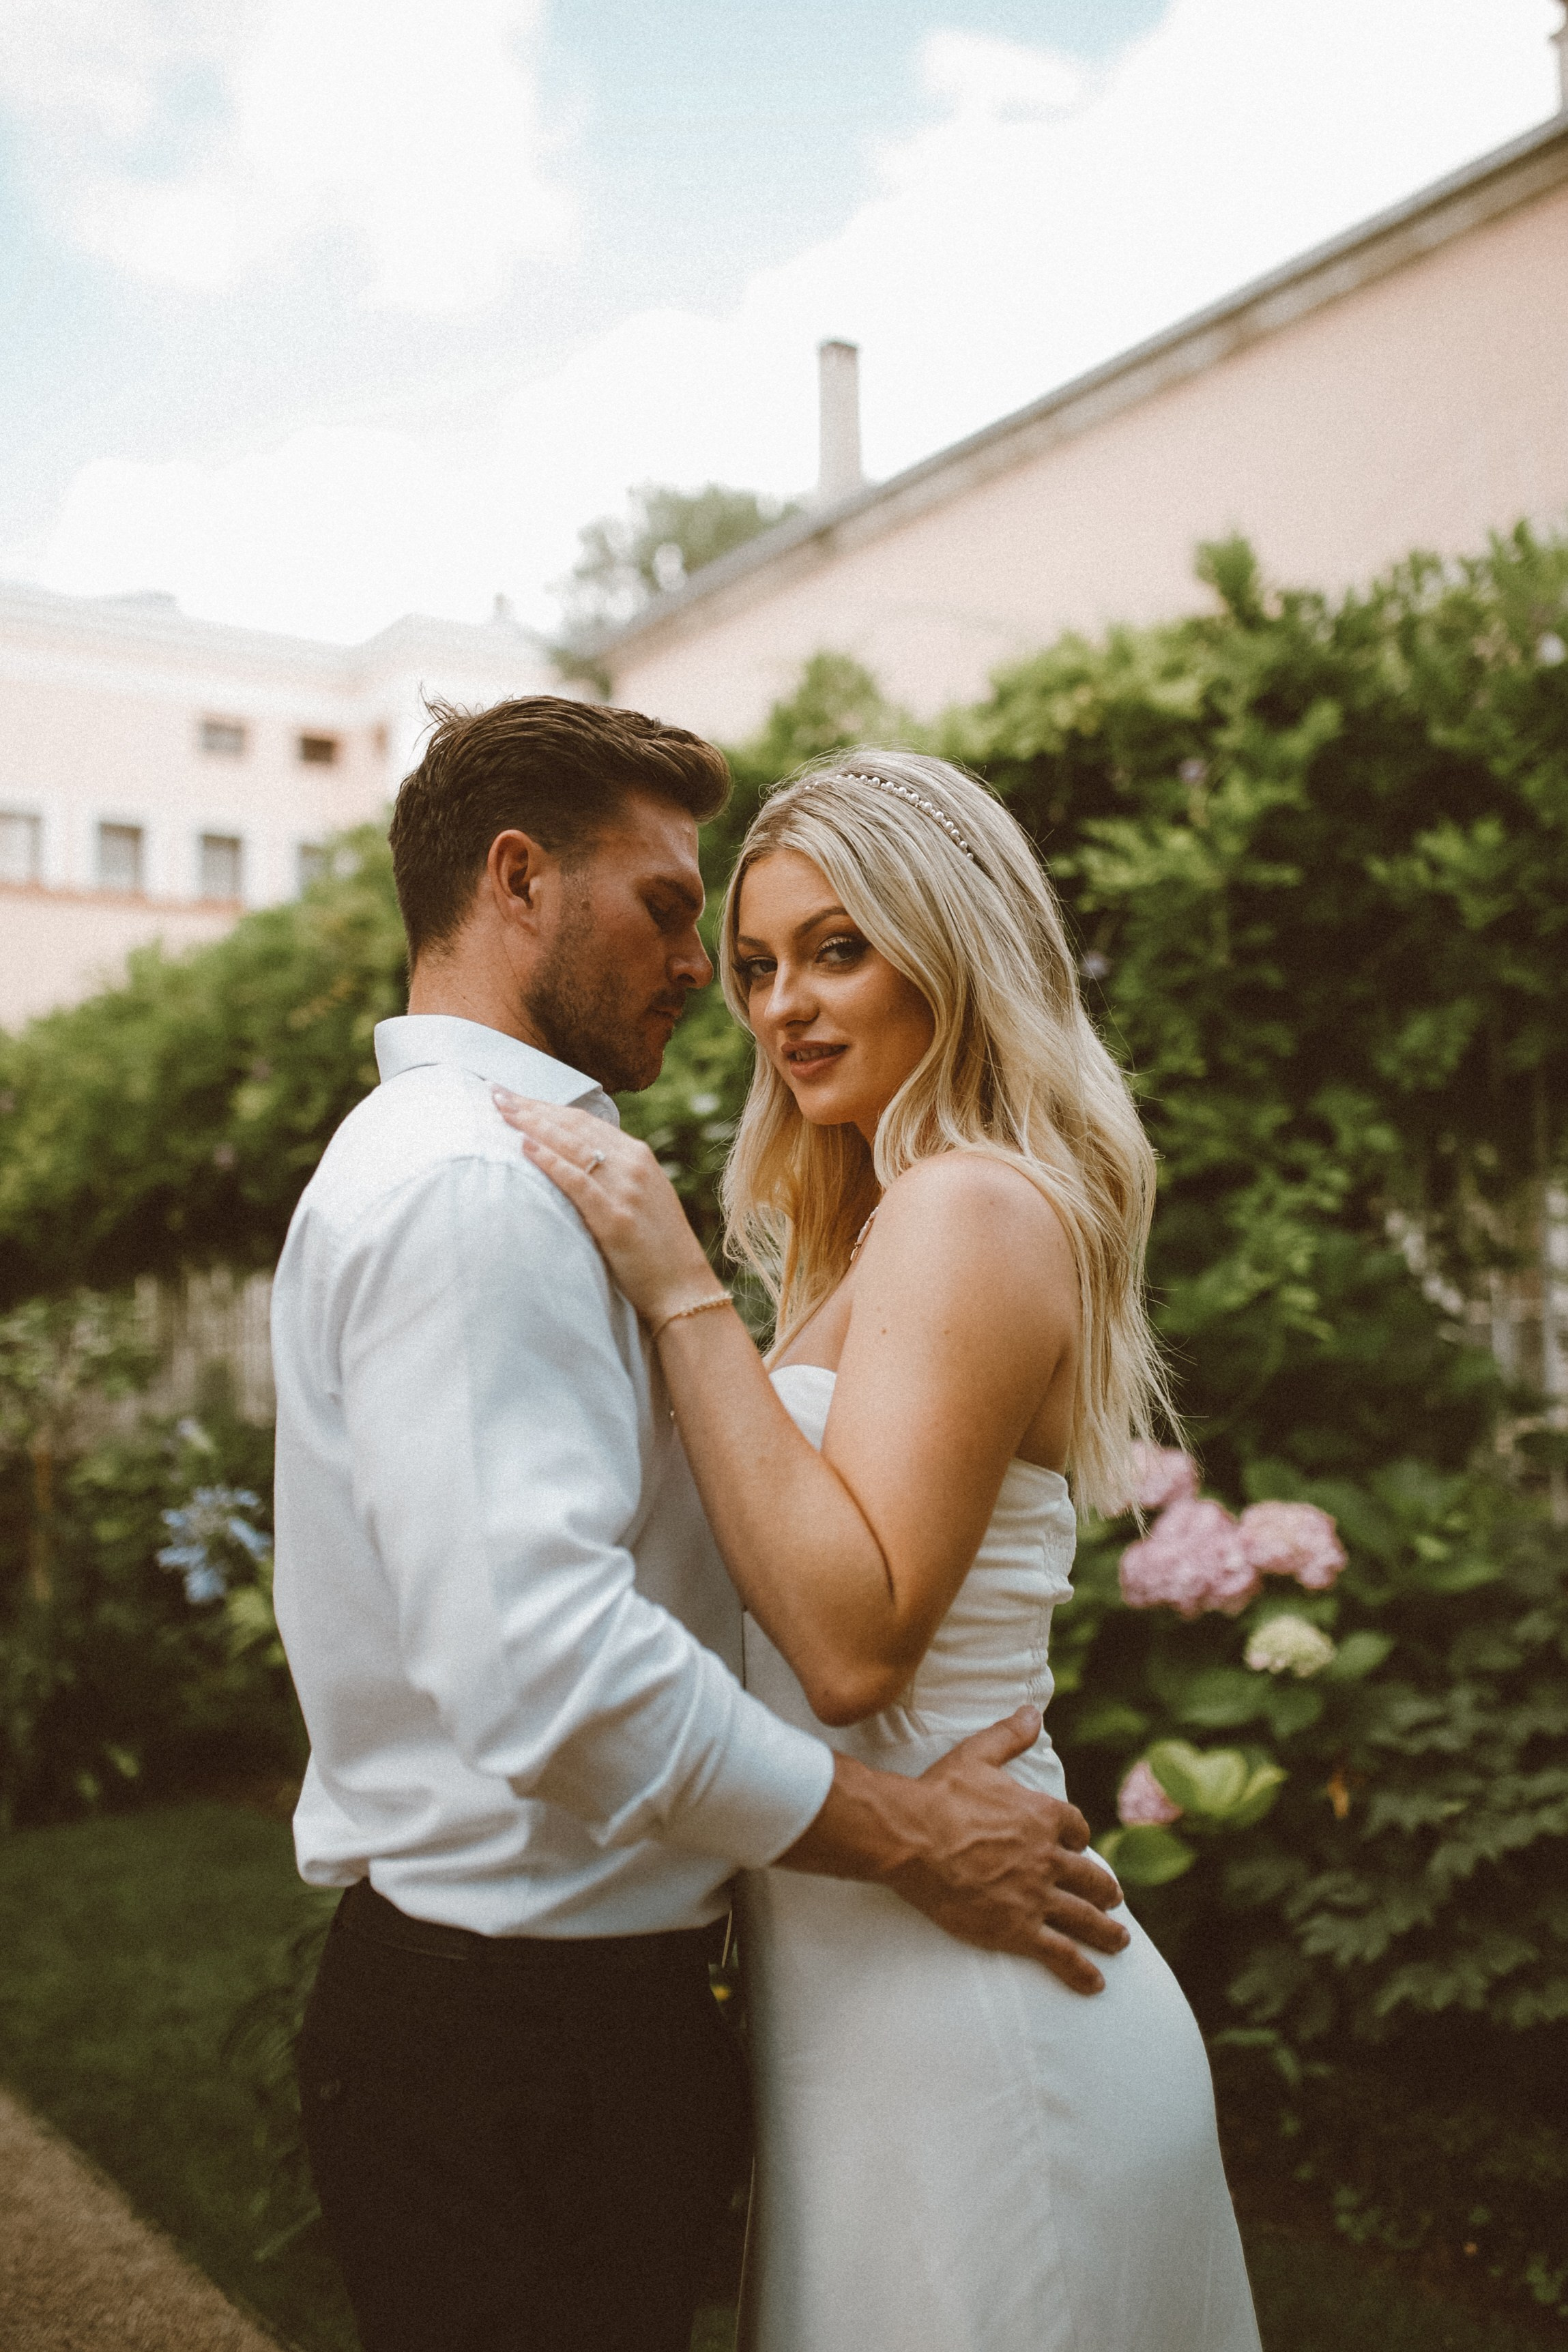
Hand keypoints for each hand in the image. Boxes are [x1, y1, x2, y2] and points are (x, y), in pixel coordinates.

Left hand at [492, 1091, 718, 1325]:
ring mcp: (625, 1189)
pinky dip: (550, 1161)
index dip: (548, 1106)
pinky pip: (577, 1181)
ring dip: (533, 1124)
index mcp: (638, 1156)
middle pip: (574, 1125)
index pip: (585, 1120)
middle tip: (496, 1094)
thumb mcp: (640, 1198)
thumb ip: (613, 1175)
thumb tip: (574, 1162)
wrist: (682, 1287)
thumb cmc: (656, 1248)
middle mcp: (633, 1164)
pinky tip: (524, 1147)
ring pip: (573, 1145)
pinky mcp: (615, 1217)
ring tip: (501, 1110)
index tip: (516, 1097)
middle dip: (533, 1108)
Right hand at [895, 1708, 1127, 1991]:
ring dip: (1106, 1932)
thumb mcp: (977, 1755)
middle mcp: (1050, 1857)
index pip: (1076, 1828)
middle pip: (1090, 1877)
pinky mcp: (1018, 1929)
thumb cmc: (941, 1794)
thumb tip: (1033, 1710)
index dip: (1080, 1838)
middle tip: (1114, 1901)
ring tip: (1119, 1942)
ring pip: (1084, 1918)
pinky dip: (1081, 1970)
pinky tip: (1095, 1983)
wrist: (913, 1837)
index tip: (1081, 1846)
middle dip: (1105, 1891)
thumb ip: (1009, 1736)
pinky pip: (1060, 1954)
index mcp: (1044, 1816)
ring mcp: (1037, 1896)